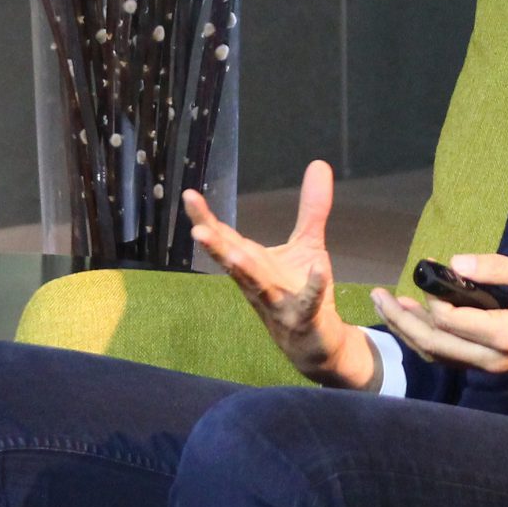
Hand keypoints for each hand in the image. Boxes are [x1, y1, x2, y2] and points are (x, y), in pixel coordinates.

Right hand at [183, 159, 379, 390]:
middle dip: (215, 246)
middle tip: (196, 230)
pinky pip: (307, 302)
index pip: (225, 237)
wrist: (316, 343)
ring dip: (246, 273)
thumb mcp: (308, 244)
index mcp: (253, 263)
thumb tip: (318, 163)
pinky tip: (318, 268)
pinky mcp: (304, 319)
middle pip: (232, 261)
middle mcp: (257, 283)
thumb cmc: (302, 292)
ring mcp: (277, 304)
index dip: (206, 218)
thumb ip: (311, 208)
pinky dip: (312, 286)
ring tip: (234, 256)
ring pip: (258, 287)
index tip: (189, 196)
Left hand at [368, 253, 507, 381]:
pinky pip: (453, 358)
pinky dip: (430, 340)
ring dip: (411, 333)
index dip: (430, 298)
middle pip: (434, 345)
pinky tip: (417, 321)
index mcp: (504, 334)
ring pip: (440, 357)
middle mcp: (493, 359)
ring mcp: (493, 368)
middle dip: (402, 321)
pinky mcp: (495, 367)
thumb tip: (454, 262)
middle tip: (377, 296)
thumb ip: (496, 268)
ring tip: (388, 306)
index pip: (449, 321)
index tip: (425, 271)